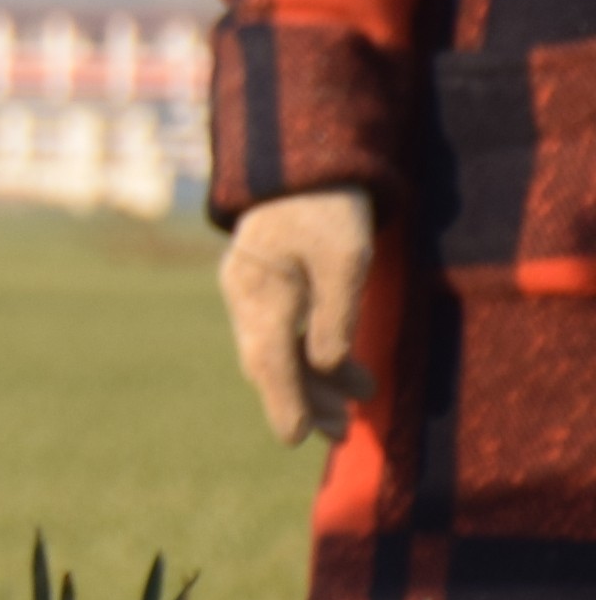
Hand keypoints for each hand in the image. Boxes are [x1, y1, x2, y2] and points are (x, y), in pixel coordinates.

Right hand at [222, 187, 376, 444]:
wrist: (305, 161)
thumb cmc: (331, 209)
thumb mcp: (347, 262)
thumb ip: (336, 318)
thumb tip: (325, 369)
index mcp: (263, 291)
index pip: (271, 360)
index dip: (285, 402)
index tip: (297, 438)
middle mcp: (246, 295)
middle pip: (269, 362)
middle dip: (303, 400)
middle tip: (341, 434)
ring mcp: (249, 289)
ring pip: (275, 349)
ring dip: (311, 381)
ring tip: (352, 409)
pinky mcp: (264, 282)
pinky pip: (279, 331)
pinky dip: (306, 355)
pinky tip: (337, 368)